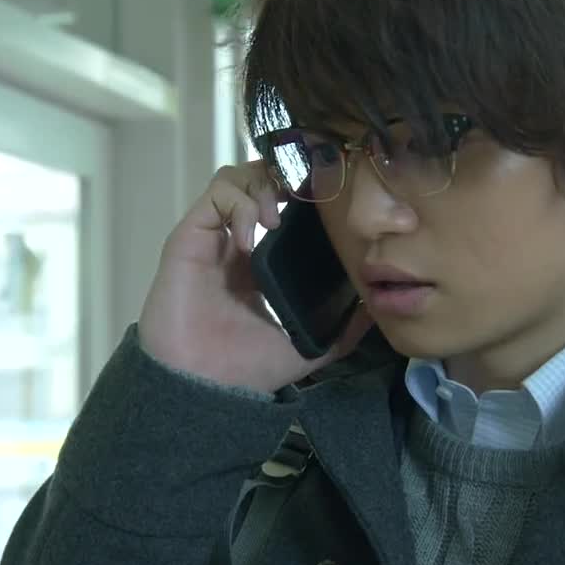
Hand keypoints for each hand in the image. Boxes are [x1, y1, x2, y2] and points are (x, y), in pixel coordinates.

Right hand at [137, 161, 373, 392]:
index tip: (329, 201)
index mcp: (259, 264)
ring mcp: (212, 237)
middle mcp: (235, 243)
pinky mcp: (190, 235)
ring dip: (263, 187)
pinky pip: (217, 195)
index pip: (281, 208)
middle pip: (258, 182)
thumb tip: (374, 307)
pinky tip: (253, 235)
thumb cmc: (246, 369)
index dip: (304, 195)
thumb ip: (342, 329)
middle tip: (307, 197)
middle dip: (285, 178)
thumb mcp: (307, 347)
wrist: (203, 386)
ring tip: (278, 219)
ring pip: (236, 179)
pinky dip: (241, 204)